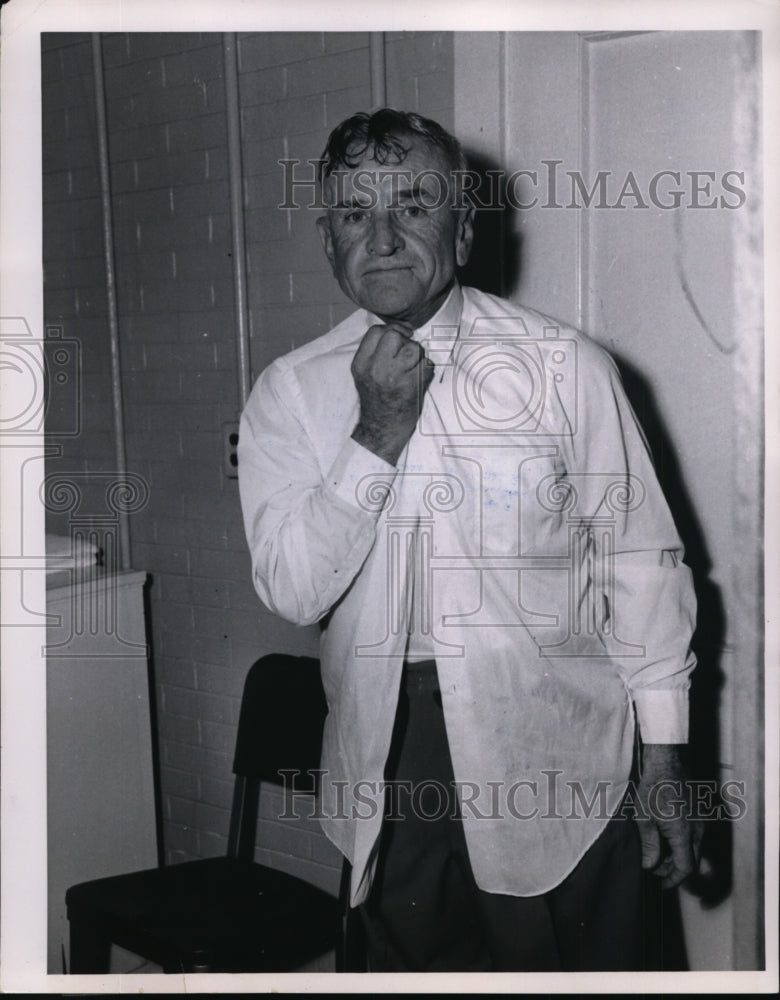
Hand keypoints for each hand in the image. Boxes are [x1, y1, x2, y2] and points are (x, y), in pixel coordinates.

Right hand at [350, 322, 434, 464]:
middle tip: (407, 357)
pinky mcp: (411, 386)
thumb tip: (400, 331)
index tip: (400, 338)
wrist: (381, 430)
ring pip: (414, 348)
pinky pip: (427, 364)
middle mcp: (374, 368)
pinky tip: (420, 380)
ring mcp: (393, 377)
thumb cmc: (377, 400)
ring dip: (419, 356)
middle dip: (406, 341)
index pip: (376, 331)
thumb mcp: (365, 373)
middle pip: (395, 335)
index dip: (392, 330)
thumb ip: (375, 353)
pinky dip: (427, 370)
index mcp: (360, 363)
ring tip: (413, 370)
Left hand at [636, 744, 702, 888]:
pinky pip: (696, 837)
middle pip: (691, 861)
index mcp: (684, 833)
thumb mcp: (644, 816)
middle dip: (673, 869)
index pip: (685, 867)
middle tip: (654, 867)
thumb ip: (649, 844)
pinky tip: (666, 837)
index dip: (673, 879)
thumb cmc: (654, 786)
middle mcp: (698, 830)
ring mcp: (702, 822)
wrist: (668, 761)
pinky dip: (683, 844)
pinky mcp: (701, 814)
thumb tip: (650, 866)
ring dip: (678, 856)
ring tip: (657, 851)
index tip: (661, 884)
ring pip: (694, 849)